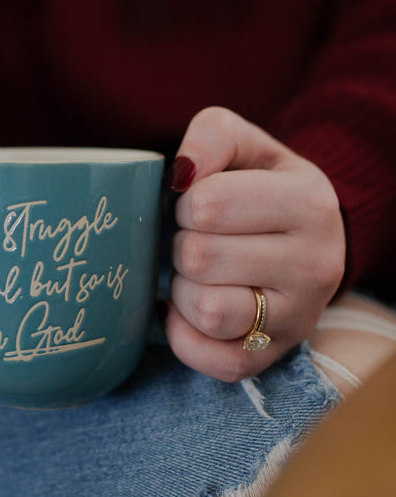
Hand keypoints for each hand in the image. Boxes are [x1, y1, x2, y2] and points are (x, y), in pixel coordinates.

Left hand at [164, 107, 345, 381]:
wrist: (300, 242)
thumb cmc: (258, 189)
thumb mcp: (244, 146)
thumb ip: (211, 137)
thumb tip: (182, 173)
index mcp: (308, 203)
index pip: (208, 204)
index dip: (185, 204)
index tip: (197, 206)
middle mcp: (316, 265)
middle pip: (200, 258)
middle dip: (181, 246)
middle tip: (194, 241)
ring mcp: (298, 318)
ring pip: (207, 311)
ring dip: (182, 291)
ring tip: (195, 276)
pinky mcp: (271, 356)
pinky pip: (212, 359)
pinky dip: (184, 335)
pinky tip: (188, 311)